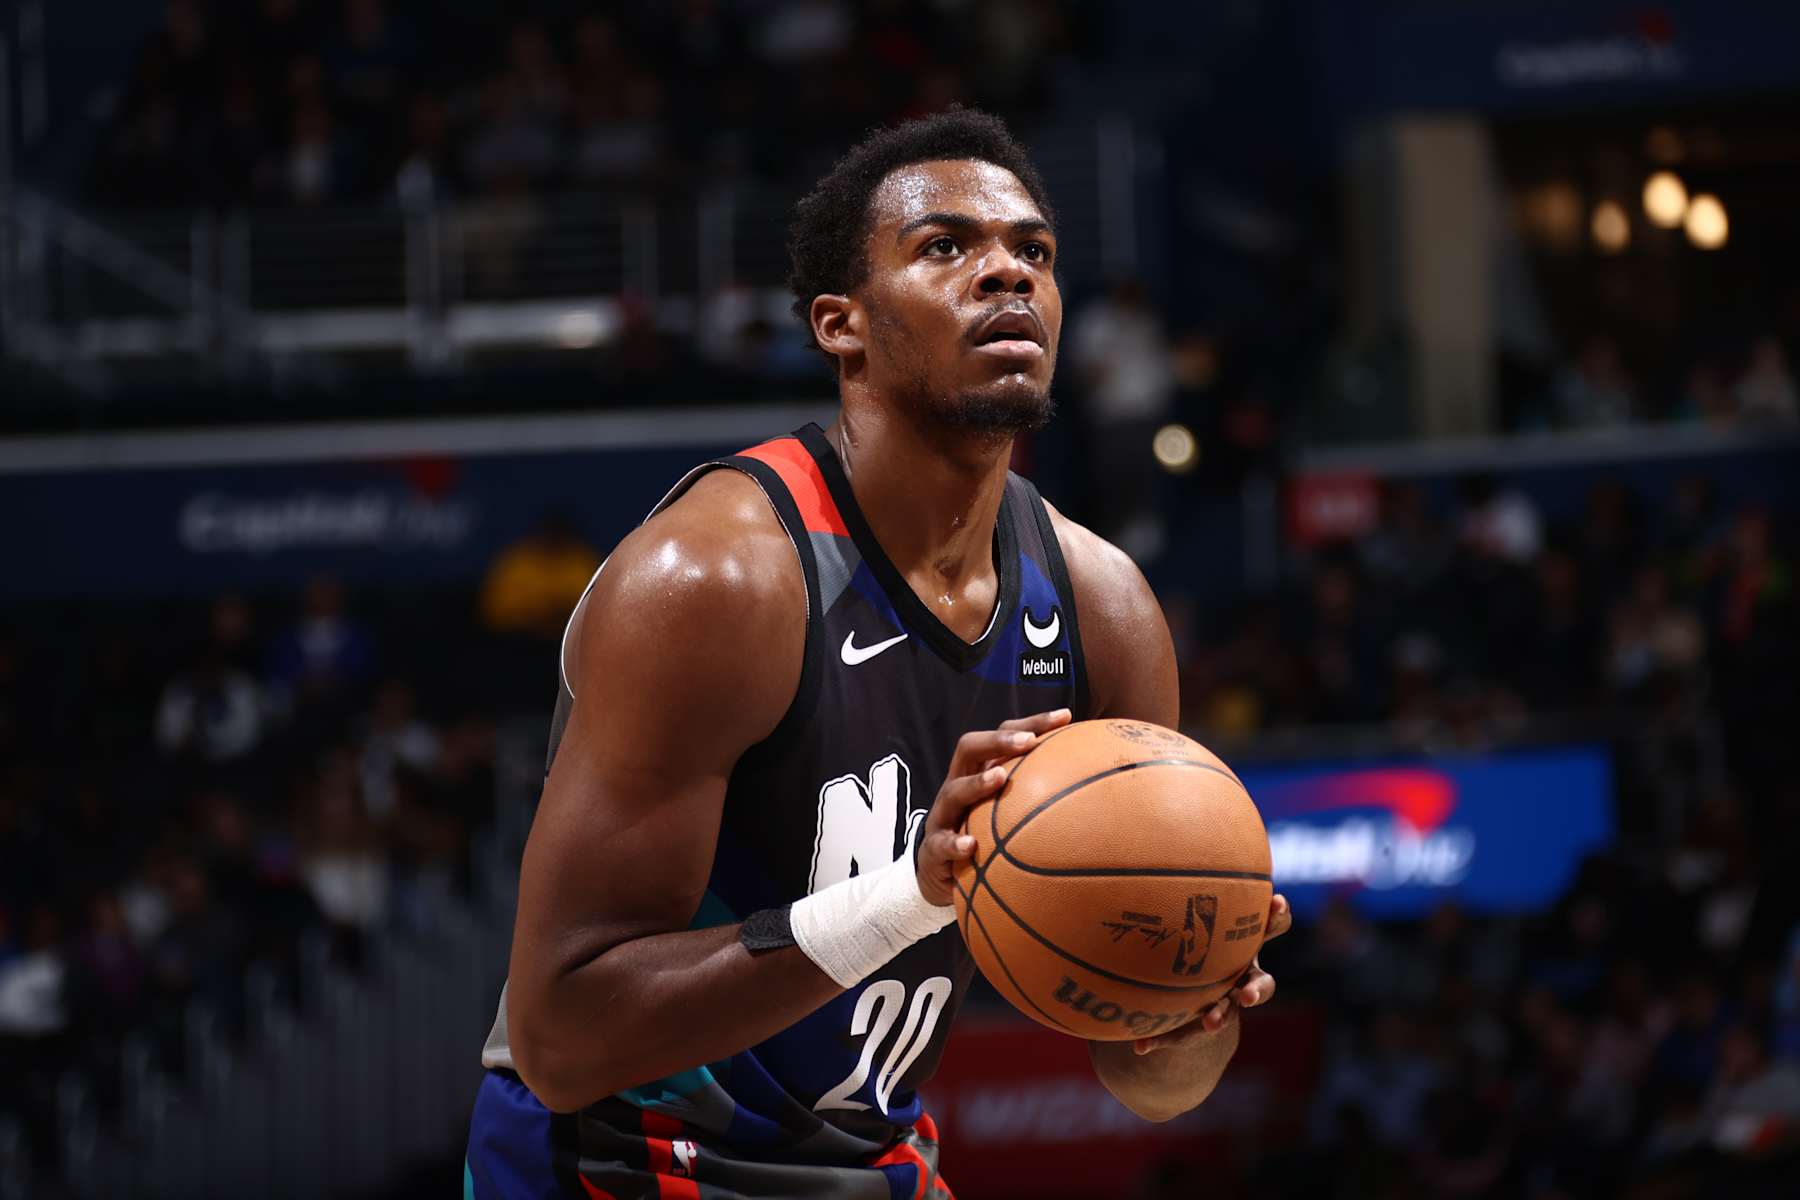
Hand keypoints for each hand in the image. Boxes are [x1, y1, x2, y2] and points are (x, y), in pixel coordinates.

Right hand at [915, 708, 1072, 904]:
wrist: (941, 875)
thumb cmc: (984, 835)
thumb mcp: (1007, 813)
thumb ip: (1041, 798)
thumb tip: (1099, 790)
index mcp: (979, 772)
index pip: (1003, 736)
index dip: (1031, 723)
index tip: (1065, 717)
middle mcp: (959, 786)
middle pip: (969, 749)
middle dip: (998, 740)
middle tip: (1028, 741)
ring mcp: (943, 816)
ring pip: (953, 791)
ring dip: (976, 783)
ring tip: (999, 778)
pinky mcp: (933, 849)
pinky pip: (940, 844)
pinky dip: (954, 843)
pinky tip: (970, 846)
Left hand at [1131, 894, 1290, 1055]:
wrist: (1199, 986)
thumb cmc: (1200, 931)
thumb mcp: (1198, 907)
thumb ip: (1182, 879)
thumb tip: (1148, 833)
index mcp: (1246, 941)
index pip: (1270, 927)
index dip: (1276, 915)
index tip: (1276, 901)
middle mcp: (1242, 974)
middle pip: (1262, 982)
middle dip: (1257, 987)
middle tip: (1246, 993)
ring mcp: (1225, 1002)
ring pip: (1230, 1014)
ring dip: (1221, 1018)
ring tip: (1211, 1023)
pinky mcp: (1202, 1023)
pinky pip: (1184, 1034)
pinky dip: (1162, 1039)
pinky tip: (1141, 1046)